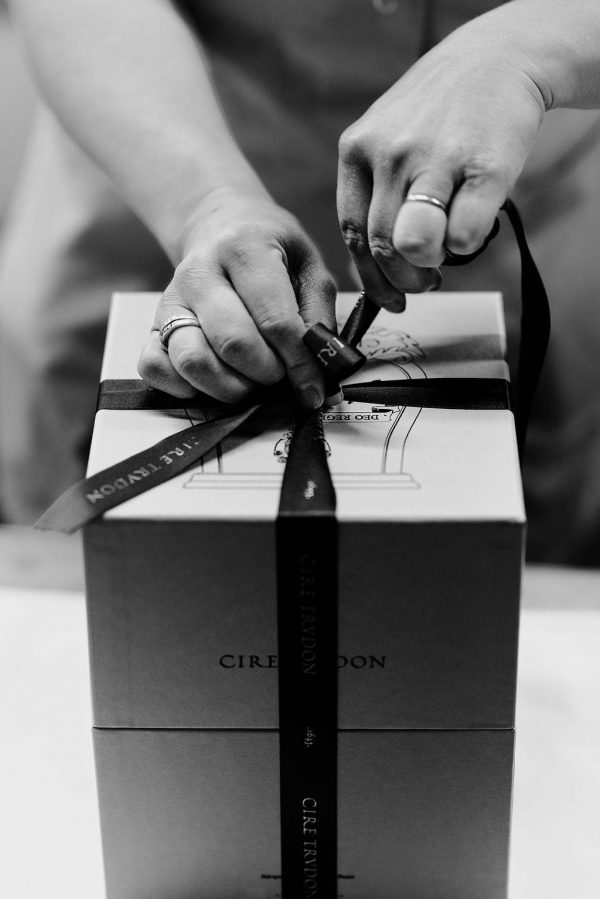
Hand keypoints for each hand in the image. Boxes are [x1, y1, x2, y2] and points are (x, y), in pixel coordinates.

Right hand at [138, 188, 335, 407]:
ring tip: (250, 381)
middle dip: (267, 374)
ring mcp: (171, 300)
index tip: (313, 388)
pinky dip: (183, 388)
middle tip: (280, 374)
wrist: (219, 225)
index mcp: (243, 248)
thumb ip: (319, 317)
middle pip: (233, 344)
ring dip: (229, 387)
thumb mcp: (309, 266)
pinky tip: (212, 379)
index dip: (299, 364)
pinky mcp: (153, 324)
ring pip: (192, 361)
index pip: (275, 321)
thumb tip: (324, 372)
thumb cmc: (271, 250)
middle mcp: (200, 272)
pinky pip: (154, 368)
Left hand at [337, 20, 545, 298]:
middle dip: (402, 280)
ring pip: (413, 245)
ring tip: (441, 259)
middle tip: (422, 281)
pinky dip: (464, 249)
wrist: (497, 59)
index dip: (371, 278)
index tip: (390, 296)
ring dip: (427, 268)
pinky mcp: (483, 168)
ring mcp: (435, 159)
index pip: (352, 233)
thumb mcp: (386, 138)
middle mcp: (390, 153)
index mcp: (357, 150)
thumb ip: (373, 193)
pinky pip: (462, 236)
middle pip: (380, 246)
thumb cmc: (439, 115)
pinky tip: (469, 232)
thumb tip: (374, 269)